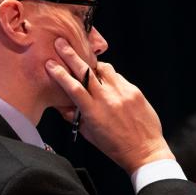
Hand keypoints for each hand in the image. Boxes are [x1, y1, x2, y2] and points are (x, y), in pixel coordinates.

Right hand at [45, 38, 173, 172]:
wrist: (145, 150)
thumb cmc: (116, 146)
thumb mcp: (90, 134)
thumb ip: (75, 118)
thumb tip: (62, 105)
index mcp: (93, 112)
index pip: (73, 87)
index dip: (60, 73)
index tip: (51, 64)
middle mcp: (108, 99)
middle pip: (86, 71)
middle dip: (72, 56)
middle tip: (62, 43)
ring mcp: (123, 93)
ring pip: (104, 69)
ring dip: (93, 65)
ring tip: (87, 65)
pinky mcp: (135, 91)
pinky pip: (118, 77)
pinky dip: (110, 77)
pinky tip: (108, 83)